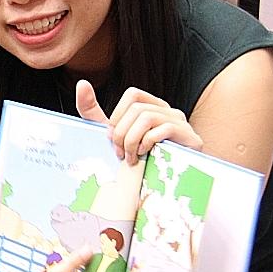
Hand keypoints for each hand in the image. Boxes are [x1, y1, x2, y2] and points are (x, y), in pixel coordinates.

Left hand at [76, 79, 201, 164]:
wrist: (164, 187)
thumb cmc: (136, 160)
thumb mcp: (111, 134)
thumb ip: (93, 111)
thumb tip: (81, 83)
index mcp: (152, 108)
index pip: (133, 95)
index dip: (117, 115)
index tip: (111, 138)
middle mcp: (169, 111)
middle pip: (137, 108)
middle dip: (121, 133)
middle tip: (119, 154)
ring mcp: (182, 123)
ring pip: (148, 117)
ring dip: (131, 140)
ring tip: (129, 158)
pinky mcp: (191, 138)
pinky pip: (165, 128)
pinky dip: (148, 142)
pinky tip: (144, 156)